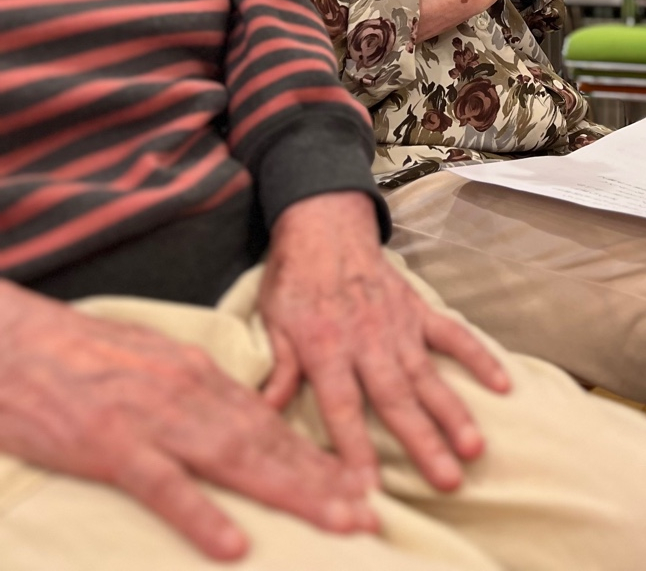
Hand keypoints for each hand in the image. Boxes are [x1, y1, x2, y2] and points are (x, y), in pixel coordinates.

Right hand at [0, 278, 376, 561]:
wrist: (14, 342)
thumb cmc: (77, 356)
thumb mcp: (148, 361)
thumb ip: (191, 388)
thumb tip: (231, 416)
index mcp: (197, 372)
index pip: (269, 421)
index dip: (316, 455)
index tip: (355, 484)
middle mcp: (189, 392)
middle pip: (268, 442)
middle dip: (322, 480)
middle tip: (368, 514)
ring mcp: (152, 420)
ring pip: (236, 459)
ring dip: (292, 492)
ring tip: (336, 521)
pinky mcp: (110, 447)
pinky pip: (164, 487)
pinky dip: (201, 515)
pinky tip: (234, 545)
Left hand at [260, 192, 508, 491]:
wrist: (325, 225)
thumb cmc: (295, 278)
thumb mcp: (272, 322)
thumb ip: (276, 370)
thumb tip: (263, 415)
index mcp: (325, 348)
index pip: (342, 407)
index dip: (354, 449)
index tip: (366, 489)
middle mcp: (367, 341)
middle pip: (396, 399)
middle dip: (422, 442)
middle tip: (446, 479)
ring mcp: (399, 326)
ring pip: (428, 376)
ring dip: (453, 412)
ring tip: (474, 447)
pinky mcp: (418, 311)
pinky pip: (453, 336)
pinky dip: (479, 358)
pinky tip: (502, 384)